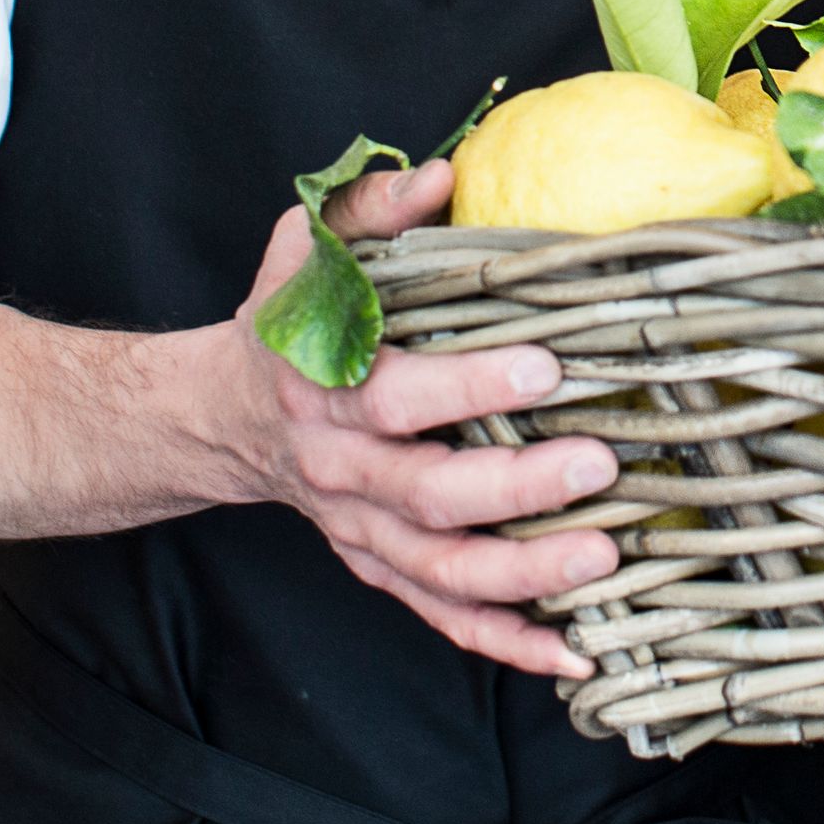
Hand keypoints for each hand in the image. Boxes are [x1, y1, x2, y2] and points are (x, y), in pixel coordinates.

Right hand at [211, 158, 620, 677]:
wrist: (219, 418)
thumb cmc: (282, 323)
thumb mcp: (302, 248)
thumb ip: (371, 209)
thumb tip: (444, 172)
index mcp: (324, 385)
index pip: (397, 395)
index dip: (469, 388)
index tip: (546, 368)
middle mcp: (343, 469)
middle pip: (430, 496)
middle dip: (517, 490)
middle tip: (599, 466)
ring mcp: (363, 530)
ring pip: (443, 572)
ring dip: (526, 575)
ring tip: (605, 559)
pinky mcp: (382, 568)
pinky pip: (445, 617)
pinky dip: (509, 643)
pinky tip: (578, 651)